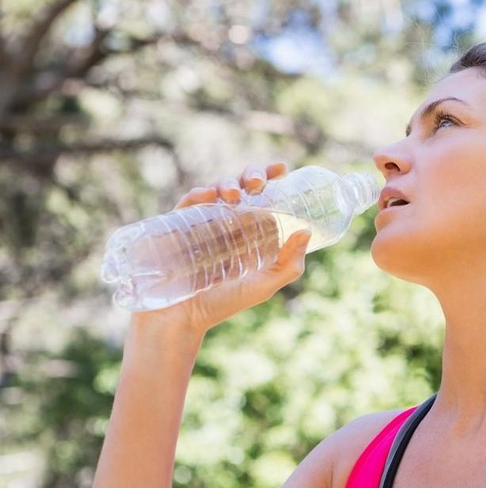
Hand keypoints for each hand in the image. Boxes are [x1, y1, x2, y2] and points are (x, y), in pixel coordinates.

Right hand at [134, 161, 309, 336]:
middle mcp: (228, 221)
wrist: (182, 318)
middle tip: (259, 183)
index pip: (263, 196)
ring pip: (217, 188)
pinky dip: (199, 193)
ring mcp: (202, 221)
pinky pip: (189, 202)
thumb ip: (288, 265)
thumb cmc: (224, 303)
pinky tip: (209, 195)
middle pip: (241, 185)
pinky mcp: (177, 225)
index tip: (282, 169)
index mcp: (249, 230)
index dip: (271, 178)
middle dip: (251, 175)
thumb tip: (306, 232)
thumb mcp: (264, 285)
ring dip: (228, 183)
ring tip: (235, 194)